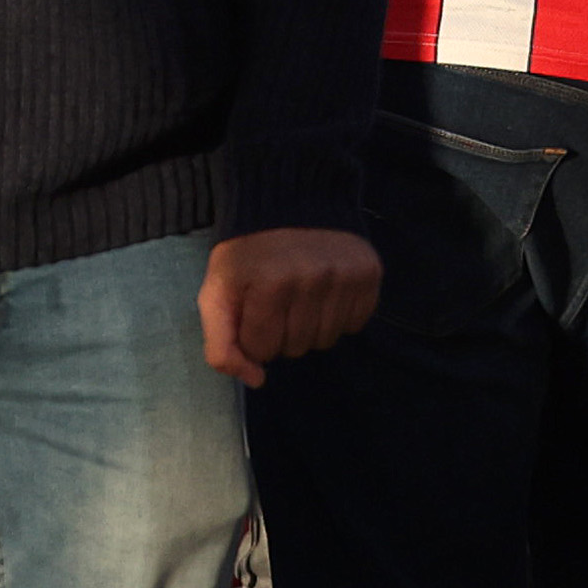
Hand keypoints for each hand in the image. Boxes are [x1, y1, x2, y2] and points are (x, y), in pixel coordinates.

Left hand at [202, 226, 382, 383]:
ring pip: (325, 341)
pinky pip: (353, 326)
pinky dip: (337, 316)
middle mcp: (312, 279)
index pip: (262, 350)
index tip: (253, 306)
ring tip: (301, 295)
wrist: (291, 206)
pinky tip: (325, 292)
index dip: (252, 333)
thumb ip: (221, 344)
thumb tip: (255, 381)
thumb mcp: (217, 292)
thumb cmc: (249, 256)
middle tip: (277, 299)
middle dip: (281, 332)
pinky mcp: (369, 275)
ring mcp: (345, 277)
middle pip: (295, 349)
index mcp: (269, 282)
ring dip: (309, 327)